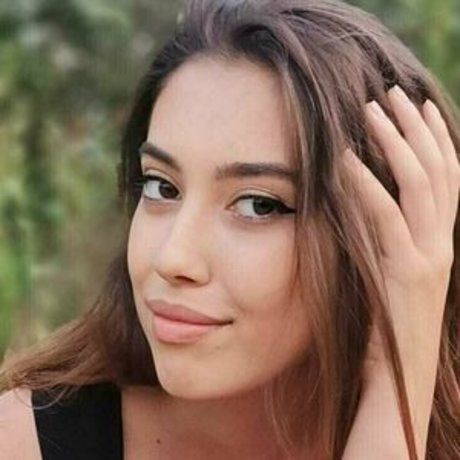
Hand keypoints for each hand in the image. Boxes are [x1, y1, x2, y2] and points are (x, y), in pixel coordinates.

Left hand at [343, 85, 459, 457]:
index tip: (414, 106)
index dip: (433, 138)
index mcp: (439, 243)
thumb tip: (361, 204)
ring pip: (419, 186)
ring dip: (395, 143)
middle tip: (390, 93)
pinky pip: (387, 219)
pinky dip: (367, 186)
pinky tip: (347, 160)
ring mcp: (429, 259)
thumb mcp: (389, 275)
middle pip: (436, 170)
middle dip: (414, 128)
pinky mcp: (407, 275)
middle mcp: (442, 245)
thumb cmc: (387, 331)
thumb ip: (385, 241)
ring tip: (371, 110)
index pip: (445, 178)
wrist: (399, 382)